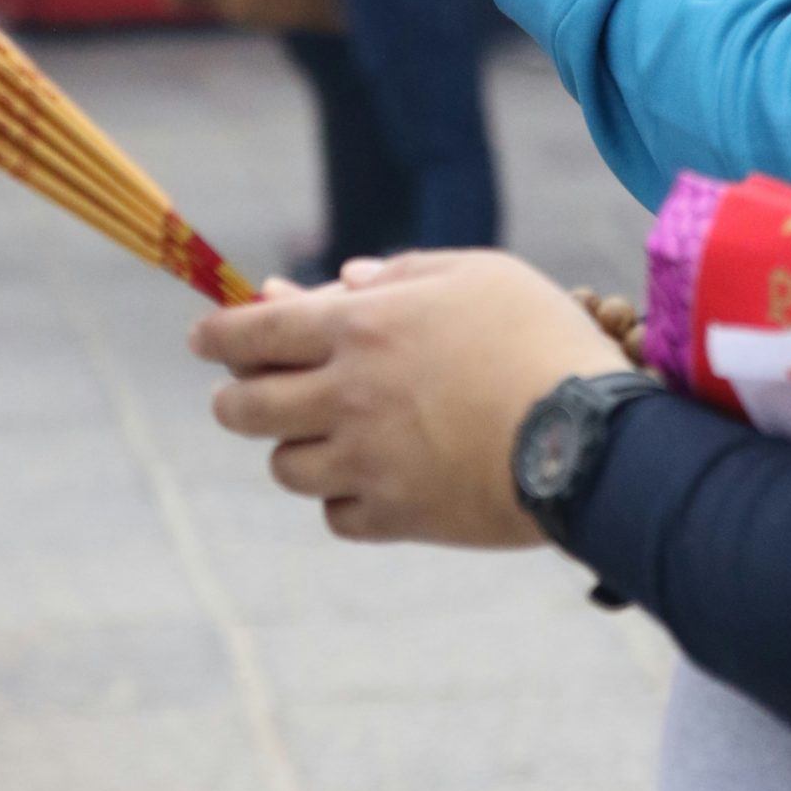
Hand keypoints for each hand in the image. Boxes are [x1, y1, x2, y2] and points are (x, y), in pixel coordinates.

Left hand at [192, 251, 627, 545]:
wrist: (590, 437)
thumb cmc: (538, 337)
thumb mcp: (474, 273)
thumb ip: (401, 273)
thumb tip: (342, 283)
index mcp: (359, 327)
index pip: (256, 330)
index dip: (218, 333)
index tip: (201, 338)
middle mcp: (347, 396)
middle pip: (247, 407)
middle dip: (235, 398)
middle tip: (244, 394)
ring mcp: (367, 462)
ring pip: (286, 467)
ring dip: (294, 448)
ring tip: (326, 436)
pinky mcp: (396, 517)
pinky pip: (336, 516)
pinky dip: (342, 499)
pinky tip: (371, 479)